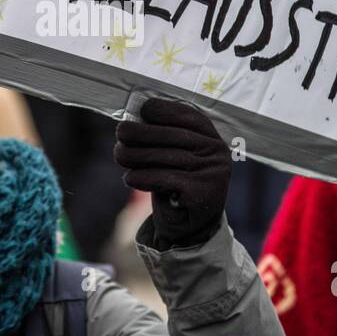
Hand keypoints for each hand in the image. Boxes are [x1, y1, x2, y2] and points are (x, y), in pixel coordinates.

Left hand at [114, 97, 231, 249]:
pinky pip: (166, 179)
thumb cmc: (177, 183)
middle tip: (120, 133)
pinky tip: (129, 177)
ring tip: (120, 156)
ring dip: (137, 155)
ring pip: (167, 157)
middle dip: (142, 132)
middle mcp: (216, 152)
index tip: (142, 110)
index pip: (189, 116)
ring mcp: (213, 173)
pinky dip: (143, 176)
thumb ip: (162, 138)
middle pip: (174, 136)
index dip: (164, 110)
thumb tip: (131, 122)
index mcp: (211, 137)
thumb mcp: (174, 156)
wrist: (190, 225)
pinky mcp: (202, 193)